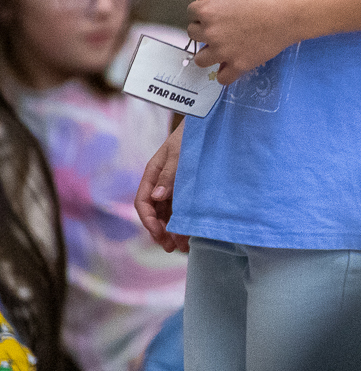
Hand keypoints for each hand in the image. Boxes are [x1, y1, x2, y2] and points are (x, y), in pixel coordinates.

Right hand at [135, 124, 188, 252]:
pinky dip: (183, 221)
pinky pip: (180, 207)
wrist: (208, 122)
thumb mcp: (181, 154)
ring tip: (183, 247)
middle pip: (154, 212)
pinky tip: (190, 233)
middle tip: (172, 248)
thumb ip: (169, 175)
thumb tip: (157, 197)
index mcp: (152, 173)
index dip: (149, 221)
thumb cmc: (192, 136)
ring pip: (168, 212)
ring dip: (172, 230)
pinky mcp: (186, 186)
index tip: (161, 235)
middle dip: (161, 231)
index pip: (143, 203)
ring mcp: (172, 184)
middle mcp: (160, 182)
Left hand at [187, 0, 305, 84]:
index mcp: (207, 11)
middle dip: (203, 30)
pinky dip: (225, 73)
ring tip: (221, 48)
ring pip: (201, 59)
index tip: (215, 11)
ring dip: (208, 53)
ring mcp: (224, 52)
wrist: (289, 14)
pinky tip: (231, 64)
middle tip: (221, 26)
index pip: (191, 12)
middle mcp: (211, 33)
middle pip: (193, 34)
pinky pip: (222, 78)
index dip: (202, 10)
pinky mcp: (239, 65)